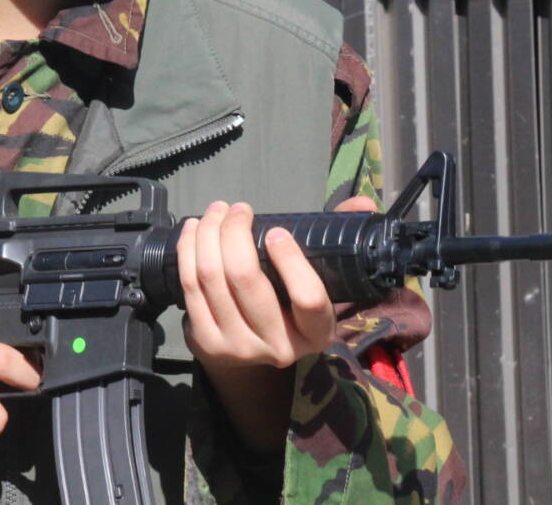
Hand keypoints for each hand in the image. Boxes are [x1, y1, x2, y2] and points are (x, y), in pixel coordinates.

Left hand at [177, 196, 374, 369]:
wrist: (259, 346)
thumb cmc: (294, 300)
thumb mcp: (324, 276)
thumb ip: (342, 237)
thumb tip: (364, 202)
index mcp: (316, 332)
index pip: (308, 298)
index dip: (291, 260)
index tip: (277, 231)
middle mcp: (277, 347)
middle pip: (246, 280)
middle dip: (234, 231)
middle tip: (237, 208)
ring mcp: (237, 349)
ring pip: (211, 279)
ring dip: (207, 234)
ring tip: (215, 212)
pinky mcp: (205, 343)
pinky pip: (189, 288)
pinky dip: (187, 251)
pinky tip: (194, 230)